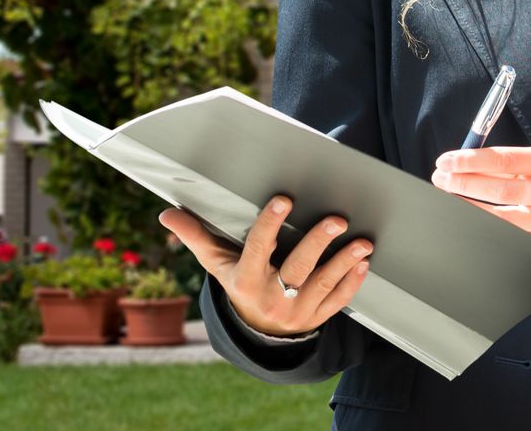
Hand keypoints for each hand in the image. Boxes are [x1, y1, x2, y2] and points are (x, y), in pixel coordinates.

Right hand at [161, 195, 370, 337]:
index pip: (257, 249)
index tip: (283, 199)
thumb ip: (197, 237)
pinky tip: (364, 263)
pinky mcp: (316, 318)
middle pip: (297, 268)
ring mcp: (296, 311)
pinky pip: (338, 301)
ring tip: (363, 242)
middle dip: (318, 243)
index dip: (270, 225)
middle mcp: (271, 297)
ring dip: (345, 262)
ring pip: (323, 284)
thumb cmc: (240, 282)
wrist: (256, 330)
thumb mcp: (218, 264)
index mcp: (245, 280)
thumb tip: (166, 215)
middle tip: (338, 219)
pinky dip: (352, 283)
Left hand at [432, 144, 530, 249]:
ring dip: (468, 207)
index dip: (471, 161)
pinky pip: (506, 236)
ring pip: (501, 219)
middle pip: (501, 190)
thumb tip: (460, 164)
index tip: (447, 160)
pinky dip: (483, 226)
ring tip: (447, 196)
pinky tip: (467, 219)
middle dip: (464, 184)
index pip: (505, 161)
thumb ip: (503, 161)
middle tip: (440, 178)